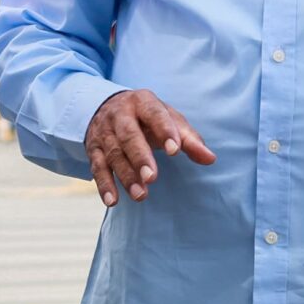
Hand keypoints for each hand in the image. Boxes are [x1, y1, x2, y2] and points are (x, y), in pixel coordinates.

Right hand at [85, 89, 216, 205]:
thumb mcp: (168, 119)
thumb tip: (210, 159)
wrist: (107, 106)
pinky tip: (113, 201)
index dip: (164, 131)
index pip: (154, 114)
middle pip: (129, 136)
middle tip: (152, 178)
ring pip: (113, 154)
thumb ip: (189, 138)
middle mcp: (120, 115)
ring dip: (126, 176)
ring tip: (141, 196)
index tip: (175, 150)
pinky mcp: (93, 149)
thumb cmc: (147, 117)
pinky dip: (104, 184)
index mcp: (142, 102)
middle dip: (140, 157)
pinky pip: (97, 167)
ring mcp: (104, 132)